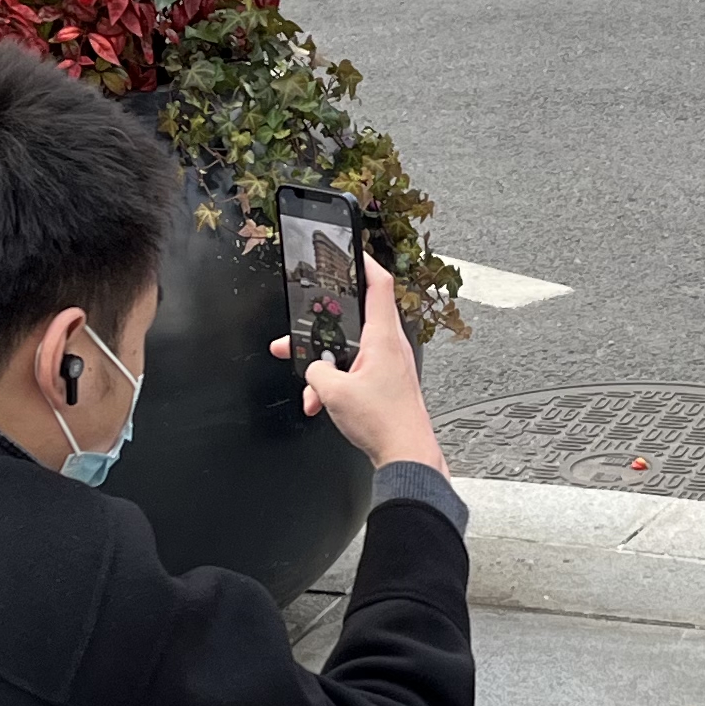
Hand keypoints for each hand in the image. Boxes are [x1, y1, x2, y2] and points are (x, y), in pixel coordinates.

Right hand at [275, 255, 441, 474]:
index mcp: (382, 337)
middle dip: (321, 331)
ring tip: (312, 390)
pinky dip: (336, 385)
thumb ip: (315, 371)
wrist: (406, 455)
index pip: (379, 284)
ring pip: (349, 352)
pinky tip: (323, 403)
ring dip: (325, 369)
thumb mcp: (334, 392)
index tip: (351, 250)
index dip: (364, 262)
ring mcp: (389, 364)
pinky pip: (355, 372)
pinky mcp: (386, 382)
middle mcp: (390, 346)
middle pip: (352, 321)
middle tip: (298, 333)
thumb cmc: (384, 422)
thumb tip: (312, 368)